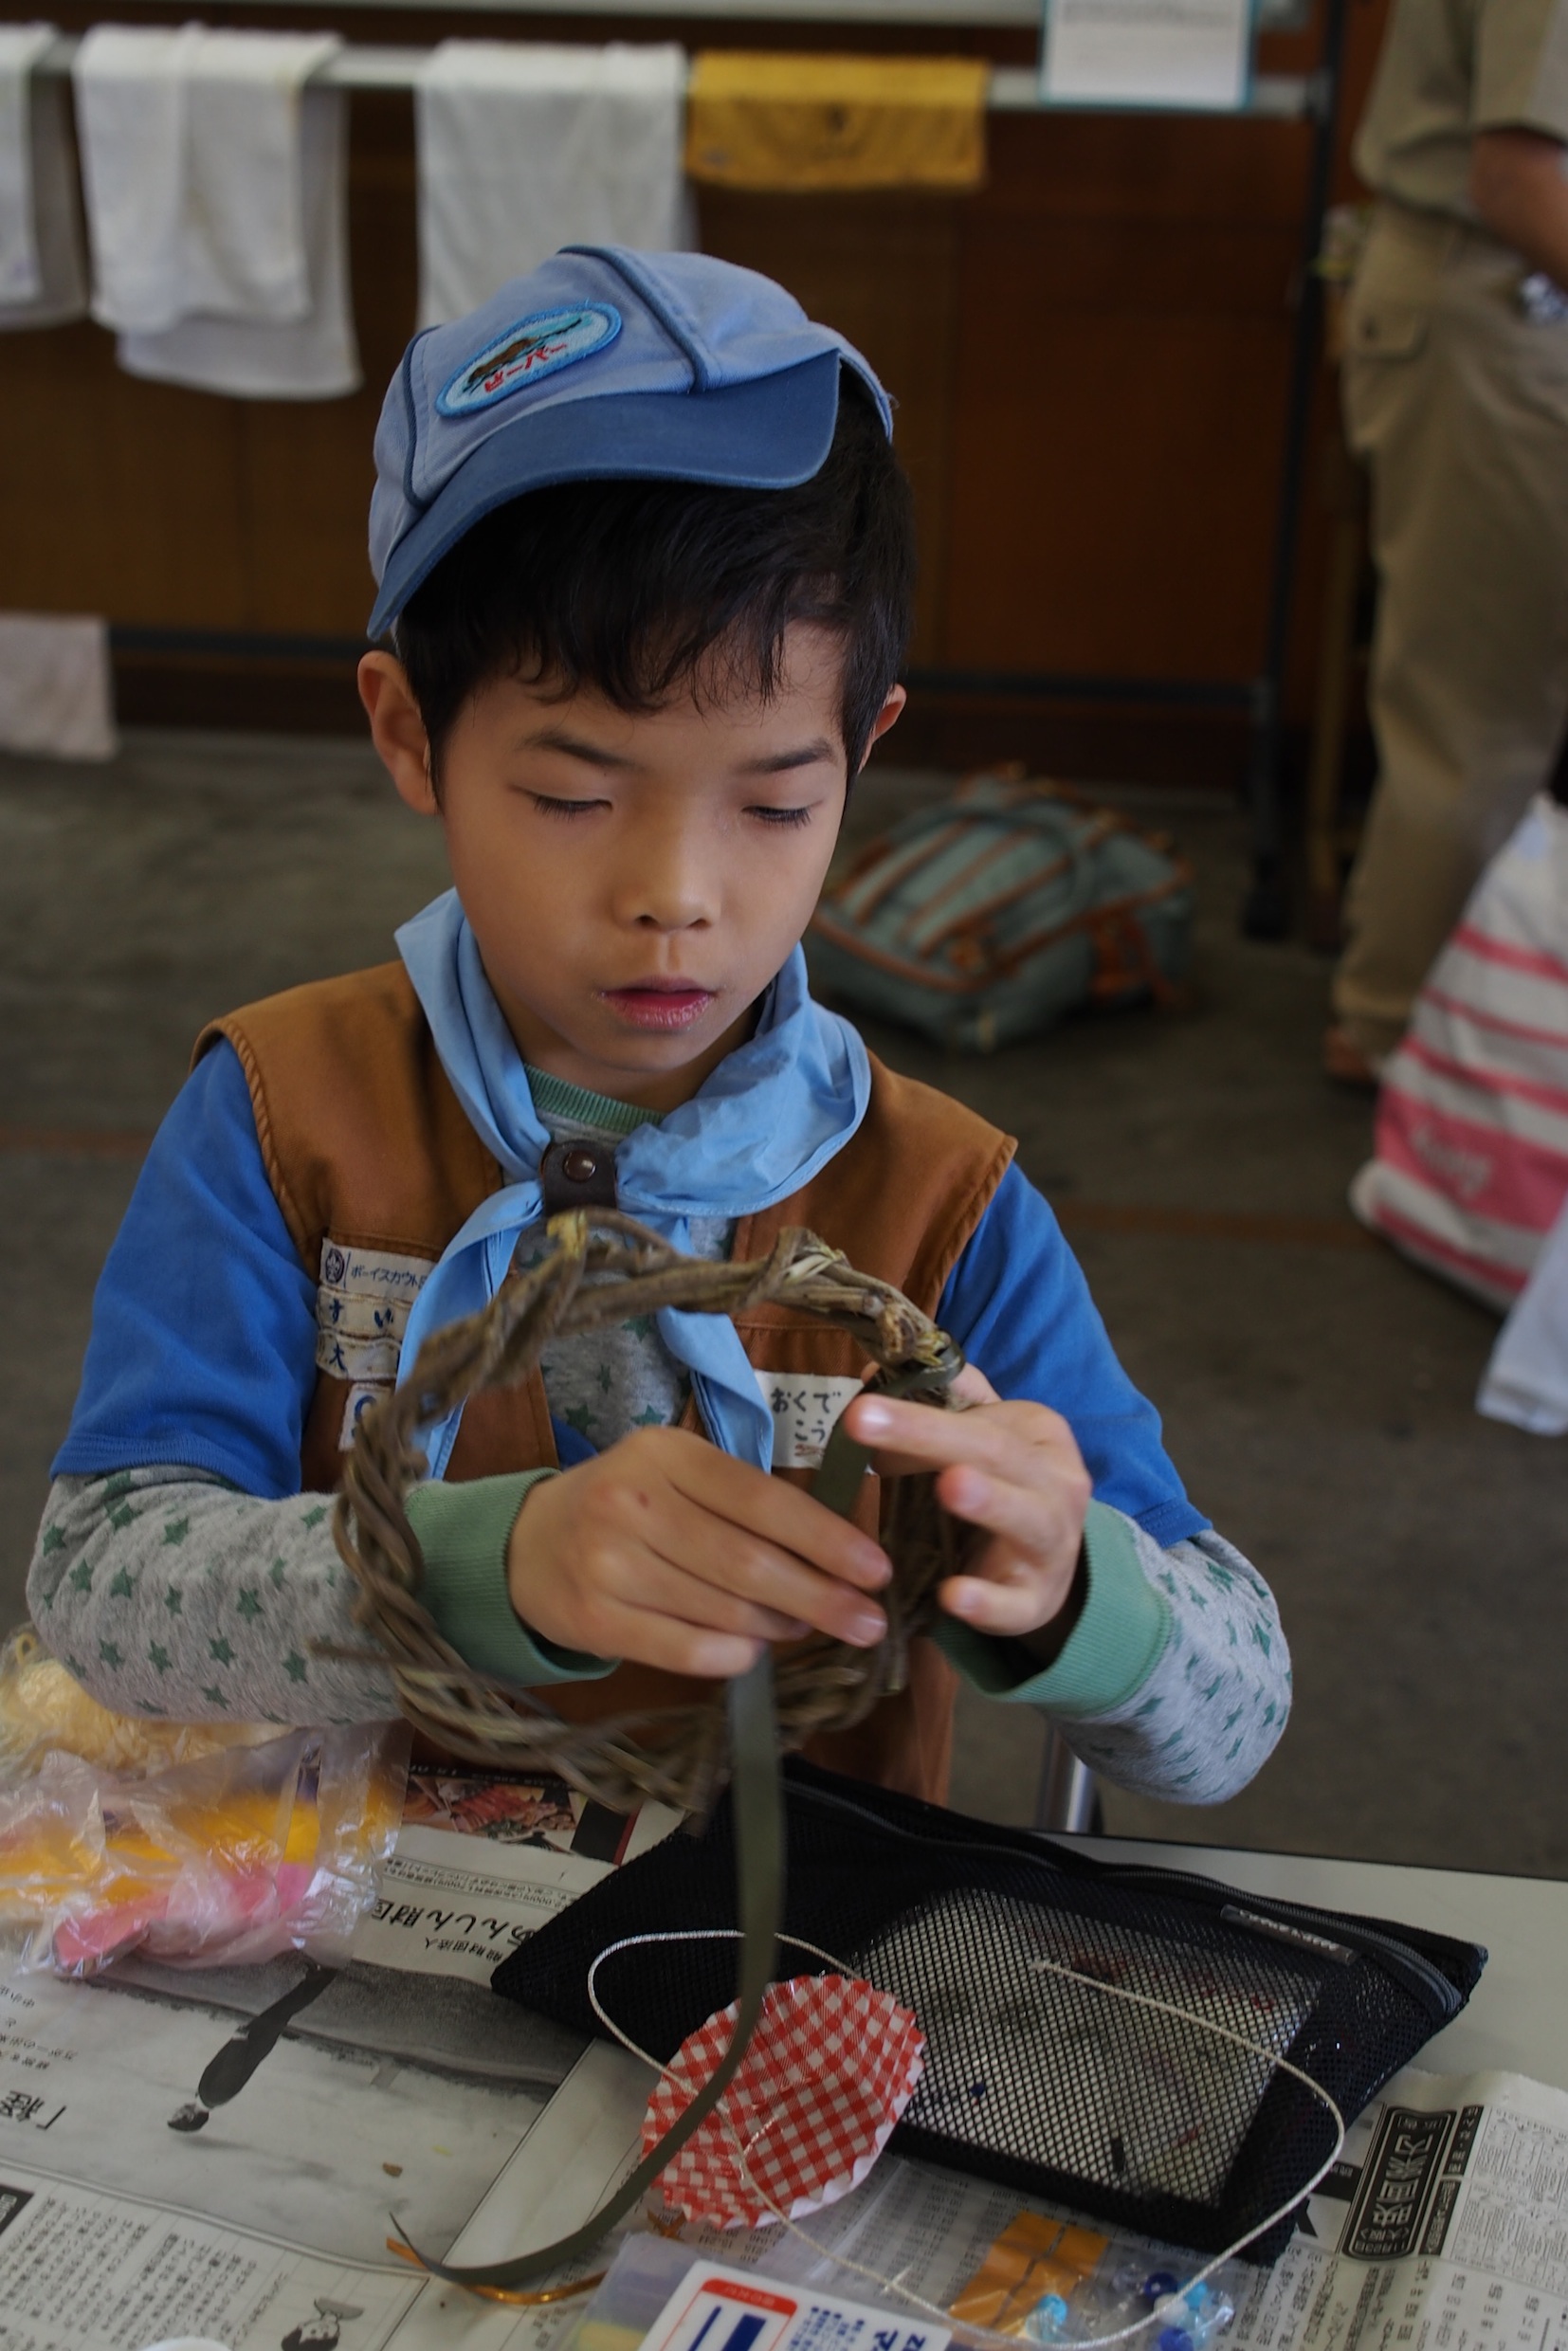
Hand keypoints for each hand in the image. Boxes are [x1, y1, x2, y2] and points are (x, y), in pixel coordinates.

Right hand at [506, 1426, 891, 1678]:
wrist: (525, 1544)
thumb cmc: (626, 1505)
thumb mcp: (676, 1473)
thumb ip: (743, 1500)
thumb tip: (835, 1553)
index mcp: (666, 1454)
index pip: (764, 1500)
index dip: (827, 1539)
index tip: (875, 1570)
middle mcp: (634, 1502)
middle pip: (749, 1562)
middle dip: (821, 1597)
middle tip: (869, 1623)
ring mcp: (608, 1563)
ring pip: (722, 1609)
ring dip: (779, 1627)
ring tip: (805, 1629)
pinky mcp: (592, 1619)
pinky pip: (684, 1649)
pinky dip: (732, 1656)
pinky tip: (753, 1652)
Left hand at [841, 1366, 1090, 1648]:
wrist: (1052, 1565)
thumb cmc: (1007, 1488)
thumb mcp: (984, 1440)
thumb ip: (937, 1403)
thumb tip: (873, 1368)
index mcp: (1039, 1435)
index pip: (979, 1418)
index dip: (919, 1415)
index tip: (859, 1410)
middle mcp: (1057, 1484)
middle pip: (995, 1453)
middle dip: (929, 1436)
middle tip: (863, 1420)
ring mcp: (1054, 1544)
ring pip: (1027, 1520)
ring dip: (989, 1503)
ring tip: (949, 1485)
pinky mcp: (1038, 1601)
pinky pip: (1016, 1604)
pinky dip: (987, 1602)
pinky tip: (953, 1595)